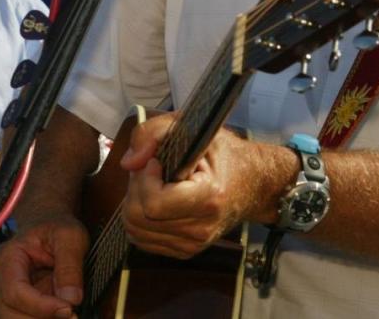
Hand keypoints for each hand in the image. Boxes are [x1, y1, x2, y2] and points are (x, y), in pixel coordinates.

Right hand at [0, 216, 88, 317]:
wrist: (48, 224)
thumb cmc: (56, 226)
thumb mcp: (70, 236)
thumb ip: (70, 265)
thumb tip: (71, 298)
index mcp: (8, 258)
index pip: (16, 291)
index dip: (41, 306)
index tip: (69, 309)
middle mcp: (0, 280)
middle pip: (11, 313)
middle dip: (42, 317)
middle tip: (72, 314)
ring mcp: (6, 295)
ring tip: (69, 312)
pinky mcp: (17, 305)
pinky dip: (45, 318)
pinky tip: (62, 311)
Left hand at [119, 114, 291, 258]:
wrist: (251, 183)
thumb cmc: (222, 153)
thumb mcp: (190, 126)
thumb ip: (152, 133)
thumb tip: (128, 163)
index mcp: (208, 198)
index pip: (153, 204)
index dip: (145, 178)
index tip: (156, 161)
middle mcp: (201, 228)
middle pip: (138, 217)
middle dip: (137, 187)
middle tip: (152, 168)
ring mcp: (193, 244)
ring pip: (136, 230)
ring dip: (136, 201)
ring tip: (155, 182)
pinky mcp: (185, 251)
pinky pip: (143, 240)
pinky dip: (141, 218)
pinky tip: (157, 199)